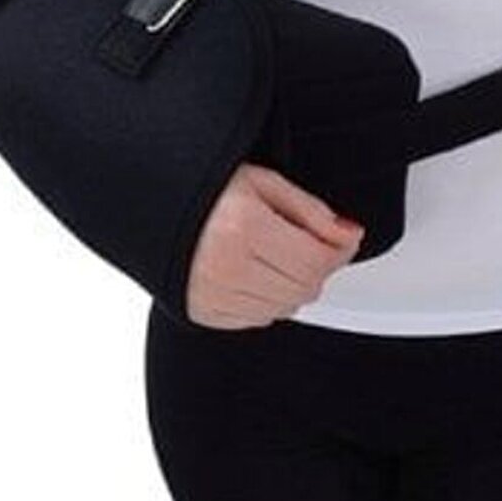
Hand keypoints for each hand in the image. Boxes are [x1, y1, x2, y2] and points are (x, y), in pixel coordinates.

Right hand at [185, 162, 365, 328]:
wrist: (152, 203)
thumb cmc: (202, 187)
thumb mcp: (263, 181)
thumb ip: (311, 211)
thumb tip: (348, 234)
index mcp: (243, 227)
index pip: (316, 260)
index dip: (339, 250)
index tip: (342, 238)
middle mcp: (227, 266)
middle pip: (304, 288)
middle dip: (316, 266)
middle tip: (305, 242)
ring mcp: (212, 293)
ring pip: (285, 308)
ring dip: (292, 285)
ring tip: (274, 254)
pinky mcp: (202, 311)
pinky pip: (257, 319)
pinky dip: (267, 300)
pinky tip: (254, 272)